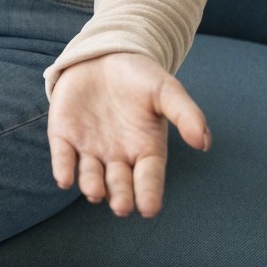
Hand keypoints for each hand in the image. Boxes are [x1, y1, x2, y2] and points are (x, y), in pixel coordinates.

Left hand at [48, 52, 210, 217]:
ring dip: (91, 185)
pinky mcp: (64, 135)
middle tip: (121, 206)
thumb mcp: (167, 91)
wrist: (104, 56)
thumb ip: (186, 114)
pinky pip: (63, 156)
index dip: (149, 194)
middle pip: (119, 183)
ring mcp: (90, 147)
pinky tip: (64, 179)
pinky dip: (63, 168)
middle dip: (120, 196)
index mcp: (146, 150)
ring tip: (95, 192)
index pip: (149, 178)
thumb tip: (204, 143)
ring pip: (90, 175)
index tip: (149, 209)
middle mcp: (118, 156)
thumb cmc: (140, 78)